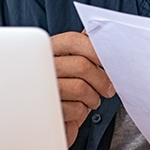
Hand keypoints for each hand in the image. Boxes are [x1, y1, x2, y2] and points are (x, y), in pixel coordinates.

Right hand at [51, 30, 114, 146]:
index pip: (74, 41)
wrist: (43, 119)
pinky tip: (75, 111)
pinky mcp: (44, 110)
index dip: (96, 50)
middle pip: (82, 66)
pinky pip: (75, 109)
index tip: (108, 63)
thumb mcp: (71, 65)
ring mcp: (40, 89)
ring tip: (90, 101)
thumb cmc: (63, 88)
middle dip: (102, 80)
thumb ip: (83, 46)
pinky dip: (81, 112)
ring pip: (80, 88)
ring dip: (93, 98)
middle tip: (107, 89)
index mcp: (47, 50)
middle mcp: (41, 67)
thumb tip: (95, 31)